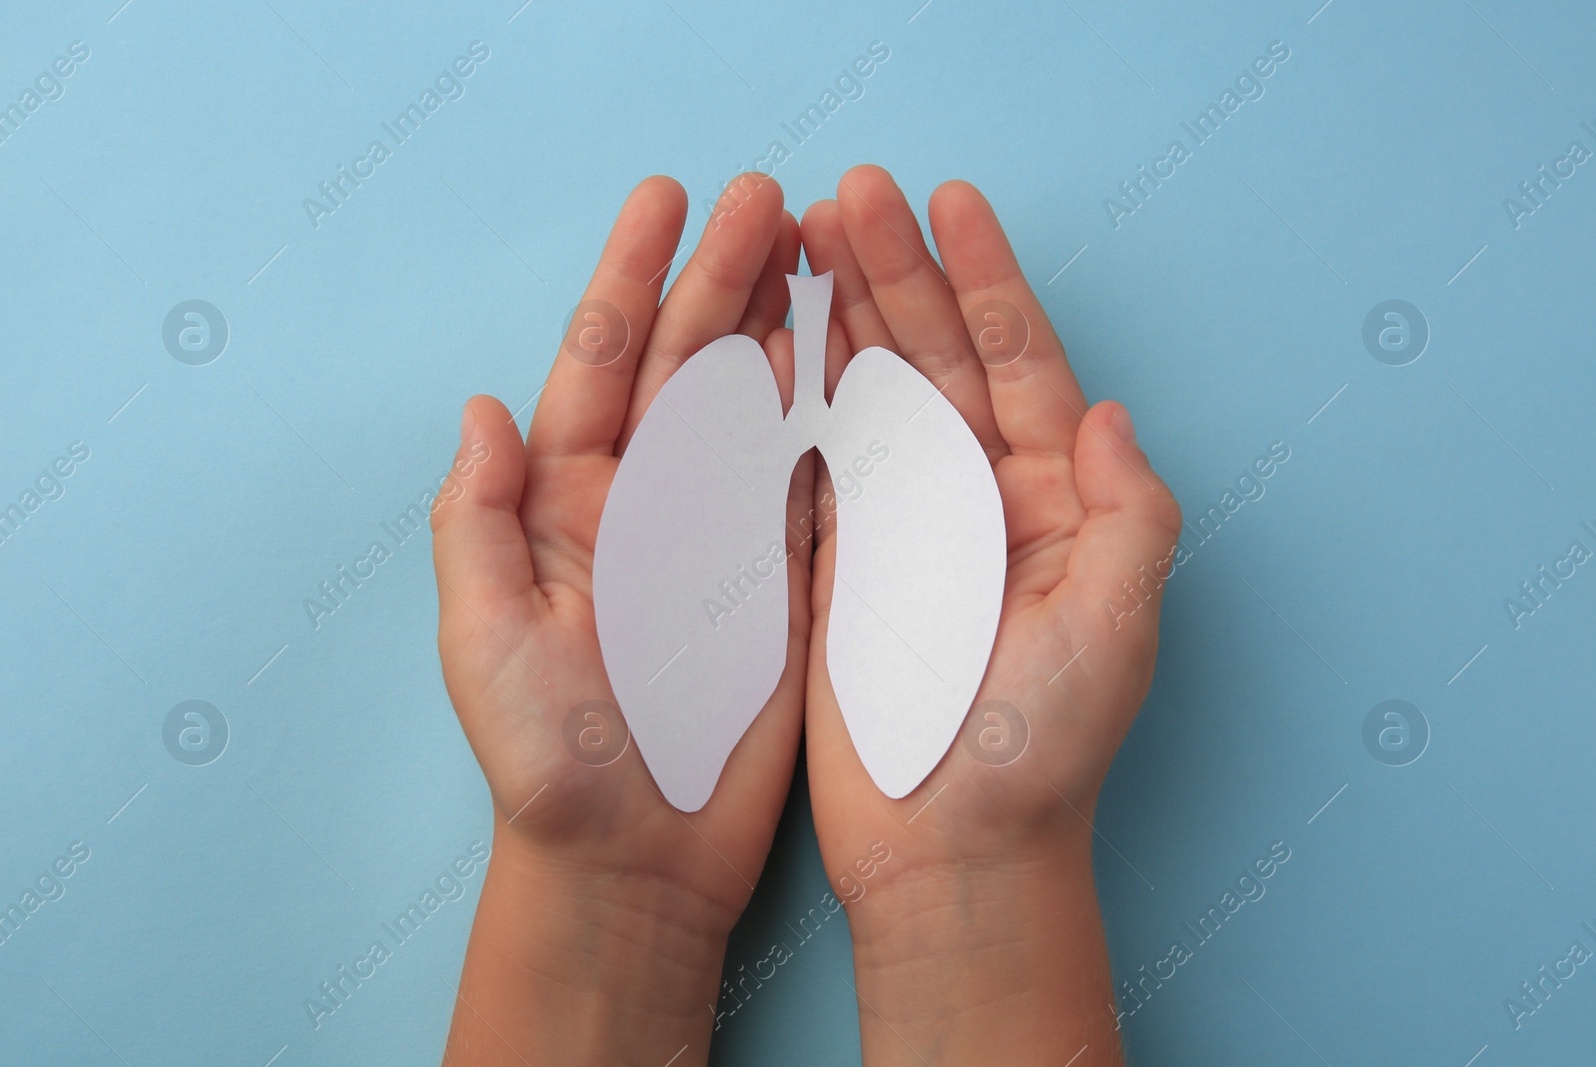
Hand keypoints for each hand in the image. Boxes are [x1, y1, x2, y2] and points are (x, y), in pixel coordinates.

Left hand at [430, 172, 810, 1065]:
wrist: (637, 860)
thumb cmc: (551, 760)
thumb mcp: (486, 640)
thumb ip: (480, 523)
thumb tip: (484, 406)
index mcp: (567, 505)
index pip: (600, 365)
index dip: (632, 278)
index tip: (669, 200)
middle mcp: (644, 503)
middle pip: (686, 363)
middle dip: (722, 274)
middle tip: (770, 195)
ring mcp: (718, 535)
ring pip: (752, 403)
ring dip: (779, 320)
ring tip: (816, 246)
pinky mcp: (781, 577)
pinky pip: (806, 475)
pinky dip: (826, 411)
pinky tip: (846, 352)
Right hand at [800, 166, 1181, 1064]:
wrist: (952, 852)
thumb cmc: (1041, 752)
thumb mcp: (1116, 632)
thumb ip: (1131, 517)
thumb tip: (1111, 411)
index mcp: (1056, 499)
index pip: (1022, 363)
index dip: (987, 279)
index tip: (951, 203)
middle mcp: (984, 496)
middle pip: (939, 358)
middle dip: (898, 270)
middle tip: (849, 193)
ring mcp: (911, 524)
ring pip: (877, 392)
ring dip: (846, 311)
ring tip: (806, 234)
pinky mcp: (846, 560)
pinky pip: (824, 457)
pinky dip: (803, 394)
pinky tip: (780, 335)